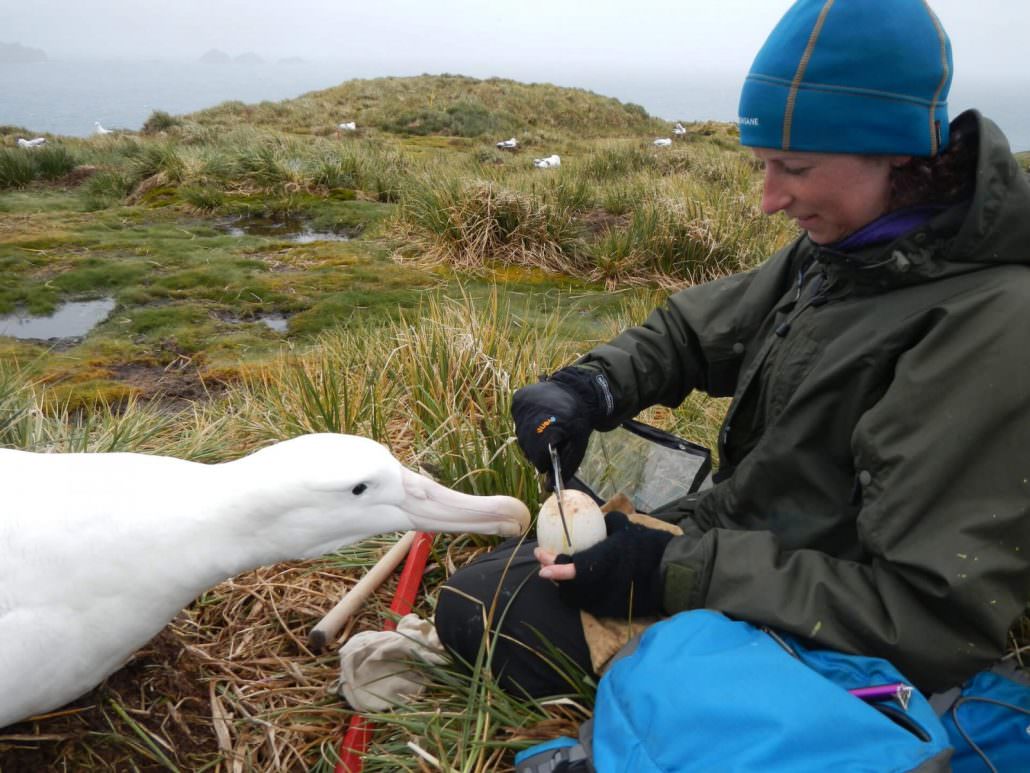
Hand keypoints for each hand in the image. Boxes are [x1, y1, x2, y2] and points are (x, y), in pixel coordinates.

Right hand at [511, 377, 592, 479]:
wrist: (575, 390)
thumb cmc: (578, 420)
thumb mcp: (578, 446)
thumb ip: (565, 467)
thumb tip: (548, 488)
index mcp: (548, 433)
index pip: (539, 461)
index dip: (548, 460)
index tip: (556, 452)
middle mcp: (530, 422)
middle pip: (528, 450)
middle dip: (539, 450)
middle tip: (552, 439)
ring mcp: (521, 410)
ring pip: (521, 437)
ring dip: (532, 438)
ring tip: (546, 427)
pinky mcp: (517, 402)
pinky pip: (518, 422)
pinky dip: (527, 424)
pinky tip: (539, 418)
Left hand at [536, 512, 672, 617]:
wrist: (674, 575)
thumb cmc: (650, 547)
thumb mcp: (627, 528)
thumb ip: (605, 524)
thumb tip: (591, 520)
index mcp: (612, 561)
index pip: (581, 569)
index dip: (560, 568)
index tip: (543, 562)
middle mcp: (607, 585)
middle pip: (571, 585)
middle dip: (553, 571)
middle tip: (545, 558)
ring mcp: (608, 601)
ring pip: (575, 596)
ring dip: (563, 583)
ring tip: (557, 568)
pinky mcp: (610, 612)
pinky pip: (586, 602)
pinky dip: (577, 591)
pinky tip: (576, 581)